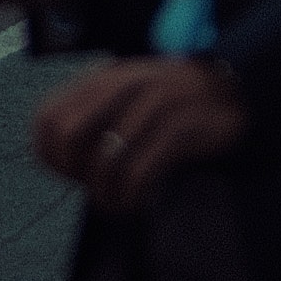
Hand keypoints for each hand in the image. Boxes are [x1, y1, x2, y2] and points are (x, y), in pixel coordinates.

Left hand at [32, 53, 244, 213]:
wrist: (233, 87)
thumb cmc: (173, 99)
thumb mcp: (127, 92)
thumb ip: (92, 111)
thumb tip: (55, 151)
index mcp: (104, 78)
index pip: (47, 118)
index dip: (51, 156)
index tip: (71, 174)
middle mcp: (123, 86)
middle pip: (67, 136)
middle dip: (75, 173)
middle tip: (94, 187)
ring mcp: (152, 106)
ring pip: (104, 160)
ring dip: (105, 194)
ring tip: (117, 201)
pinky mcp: (179, 130)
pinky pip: (138, 173)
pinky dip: (130, 197)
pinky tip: (135, 202)